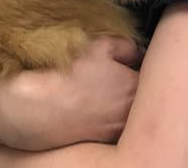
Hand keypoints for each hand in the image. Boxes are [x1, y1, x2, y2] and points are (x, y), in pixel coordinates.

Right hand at [0, 36, 141, 150]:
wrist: (35, 108)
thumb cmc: (70, 72)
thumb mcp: (102, 44)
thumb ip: (127, 46)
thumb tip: (136, 51)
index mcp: (135, 88)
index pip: (152, 76)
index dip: (139, 65)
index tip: (130, 60)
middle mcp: (129, 116)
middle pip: (139, 97)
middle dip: (132, 84)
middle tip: (115, 73)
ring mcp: (113, 132)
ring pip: (125, 113)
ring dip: (118, 102)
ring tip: (99, 89)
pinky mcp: (97, 142)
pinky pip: (109, 125)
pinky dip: (104, 116)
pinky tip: (89, 106)